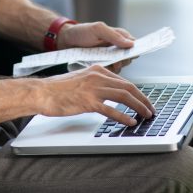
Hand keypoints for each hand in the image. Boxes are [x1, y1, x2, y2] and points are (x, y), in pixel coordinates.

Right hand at [36, 64, 153, 126]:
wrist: (42, 92)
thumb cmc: (58, 89)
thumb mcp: (81, 80)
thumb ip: (96, 84)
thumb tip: (110, 94)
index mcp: (97, 70)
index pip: (124, 81)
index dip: (137, 92)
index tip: (144, 101)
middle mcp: (97, 76)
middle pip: (128, 87)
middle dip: (143, 100)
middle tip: (150, 109)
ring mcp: (93, 88)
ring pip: (124, 96)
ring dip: (138, 107)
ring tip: (146, 116)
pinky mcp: (88, 101)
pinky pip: (111, 109)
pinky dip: (123, 116)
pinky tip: (130, 122)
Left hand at [59, 21, 137, 72]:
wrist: (66, 41)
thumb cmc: (82, 32)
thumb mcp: (98, 29)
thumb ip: (114, 36)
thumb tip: (131, 44)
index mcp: (118, 35)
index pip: (134, 44)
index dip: (134, 50)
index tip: (131, 55)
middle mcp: (116, 47)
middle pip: (128, 57)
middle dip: (123, 60)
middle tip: (115, 60)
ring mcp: (110, 57)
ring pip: (120, 66)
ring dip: (115, 67)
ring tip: (106, 63)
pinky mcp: (103, 65)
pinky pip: (110, 71)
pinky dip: (107, 71)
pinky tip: (101, 67)